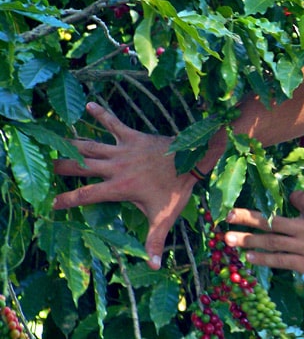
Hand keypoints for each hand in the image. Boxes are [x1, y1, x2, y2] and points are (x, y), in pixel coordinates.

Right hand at [53, 102, 197, 269]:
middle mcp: (116, 167)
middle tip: (42, 166)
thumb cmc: (177, 190)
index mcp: (119, 188)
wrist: (194, 160)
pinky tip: (88, 105)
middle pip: (79, 166)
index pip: (84, 196)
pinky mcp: (133, 136)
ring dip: (71, 143)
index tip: (48, 204)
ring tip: (52, 141)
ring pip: (90, 145)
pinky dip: (101, 114)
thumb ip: (155, 242)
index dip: (65, 200)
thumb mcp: (164, 218)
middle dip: (59, 167)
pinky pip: (114, 123)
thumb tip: (154, 267)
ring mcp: (123, 150)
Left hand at [224, 191, 303, 280]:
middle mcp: (303, 226)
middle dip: (247, 217)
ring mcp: (302, 246)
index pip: (295, 199)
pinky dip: (263, 258)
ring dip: (247, 239)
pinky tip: (247, 257)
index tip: (293, 201)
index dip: (292, 199)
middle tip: (227, 215)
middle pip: (271, 220)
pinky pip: (280, 261)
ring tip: (227, 238)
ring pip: (270, 241)